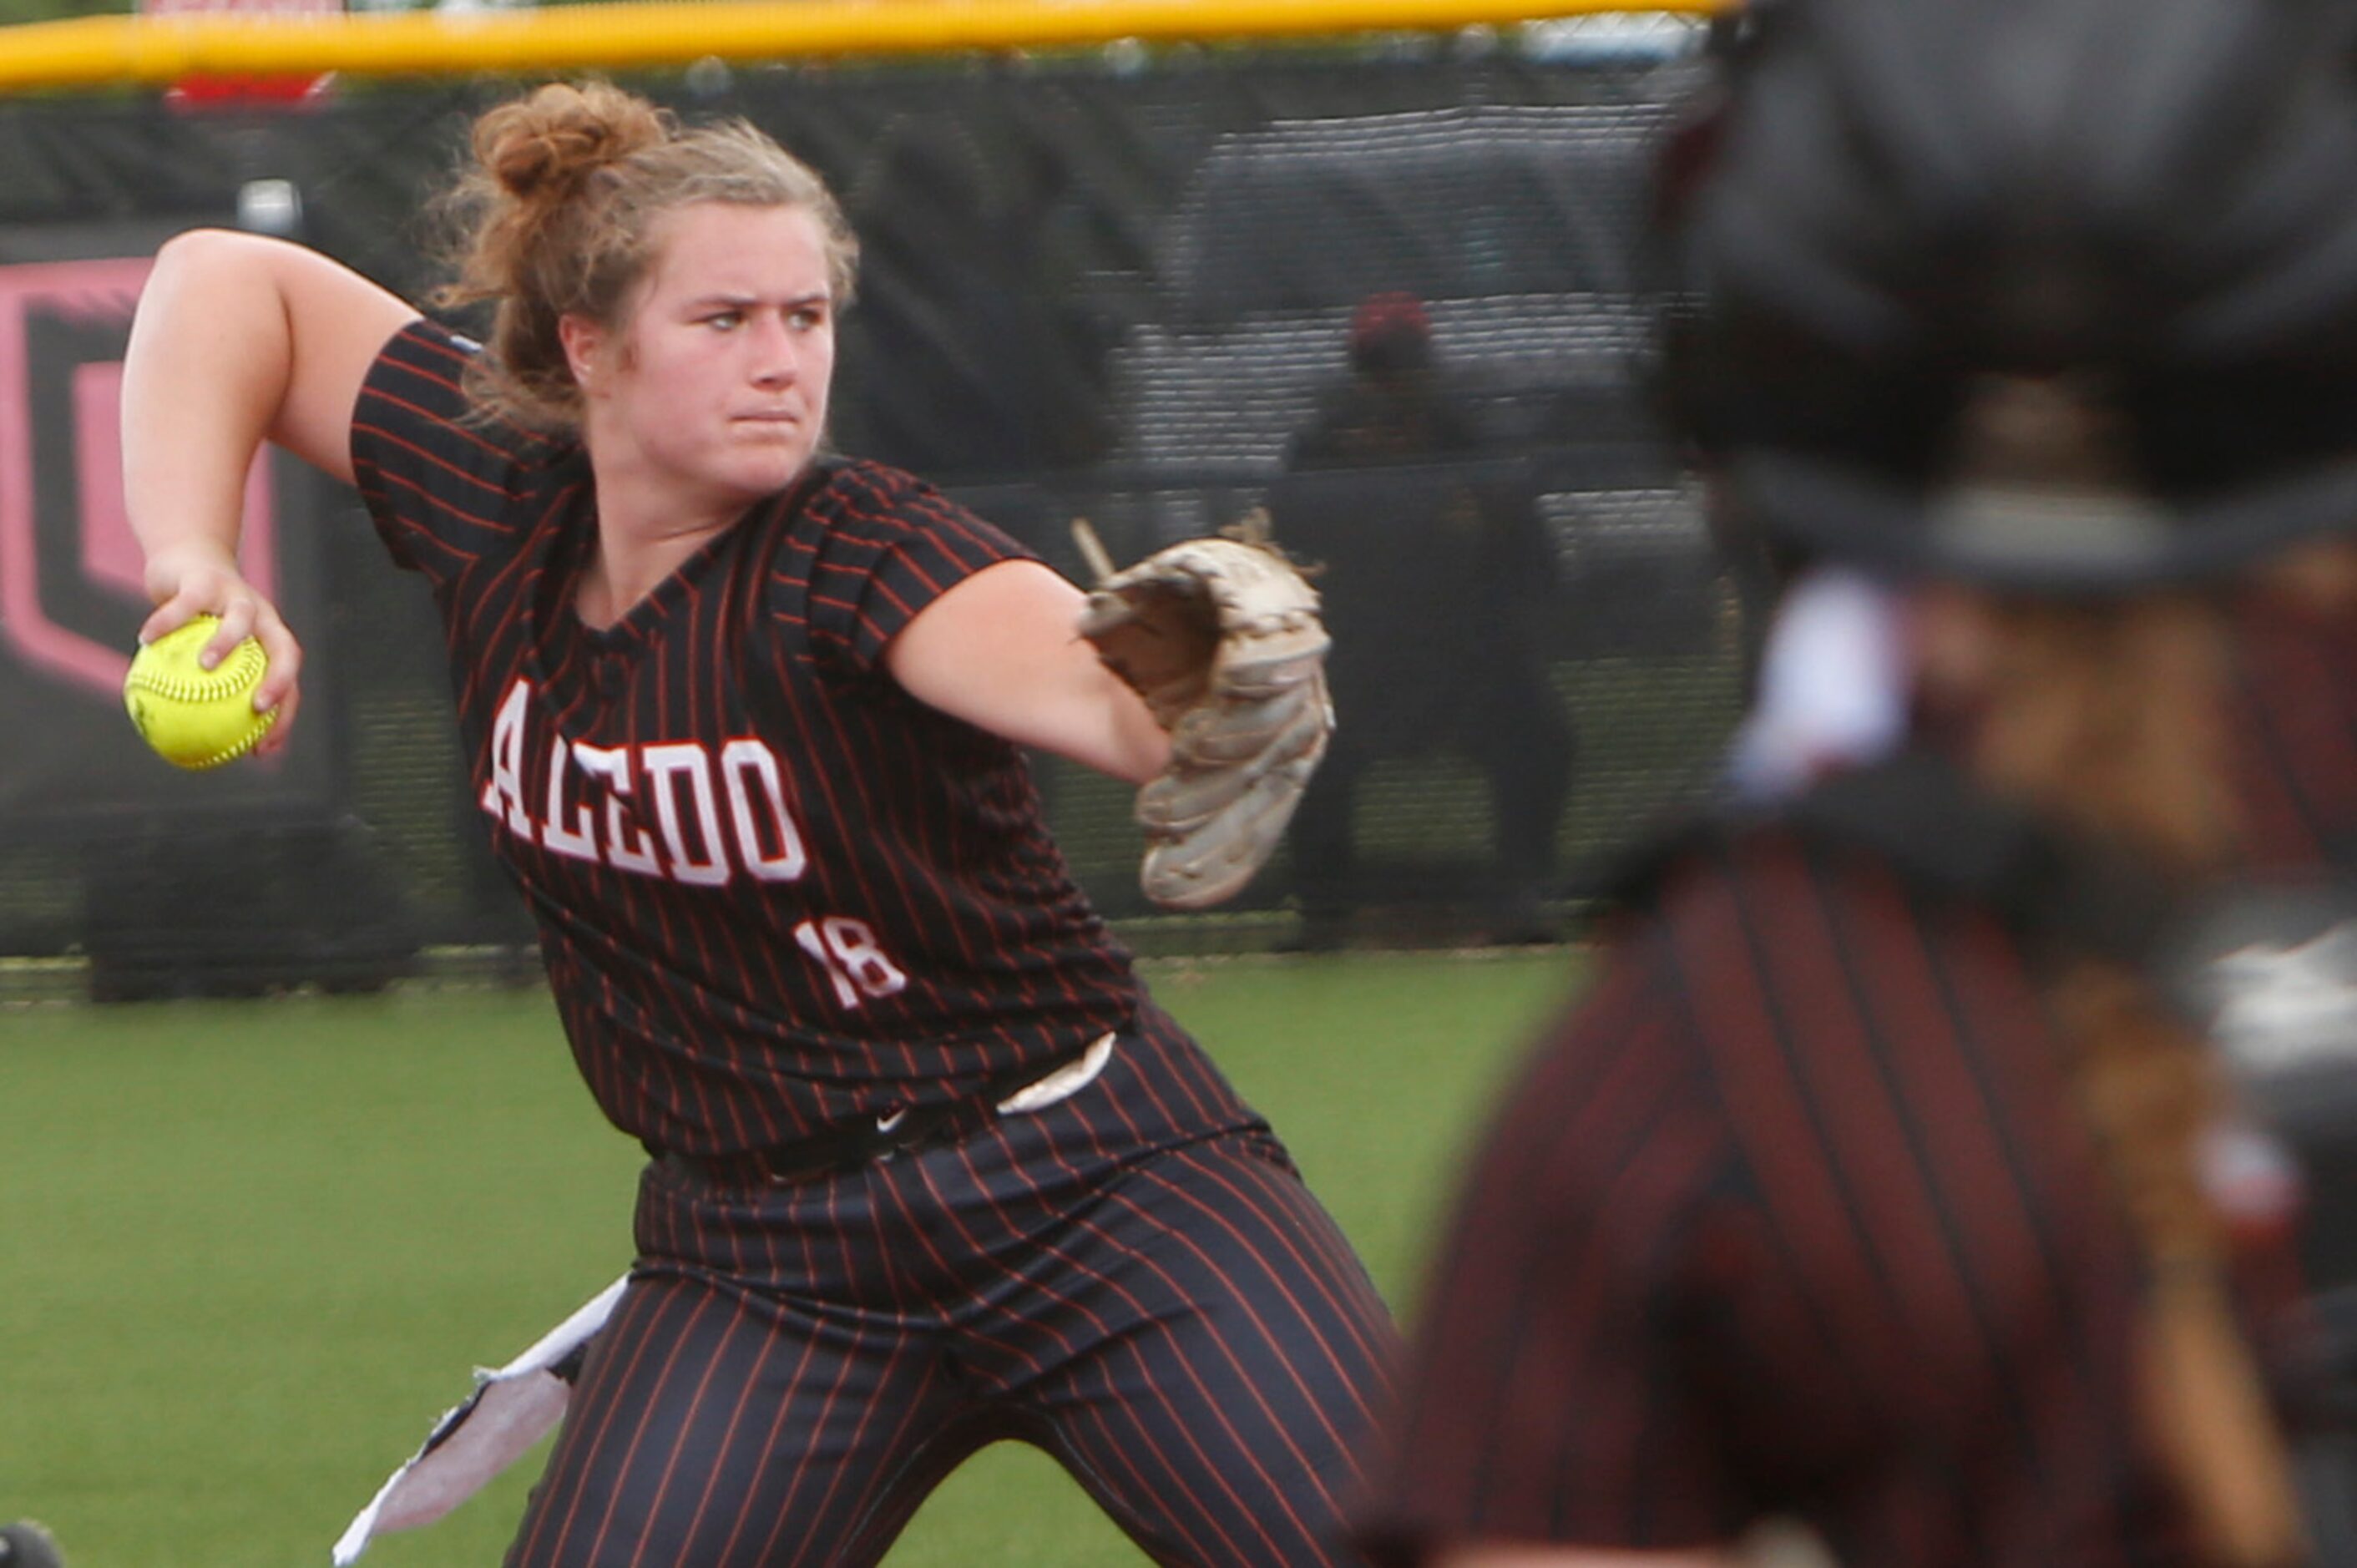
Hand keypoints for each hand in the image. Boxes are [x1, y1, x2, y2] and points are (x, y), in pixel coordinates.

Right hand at [139, 540, 304, 755]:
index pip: (290, 682)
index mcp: (269, 641)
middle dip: (279, 679)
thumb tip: (178, 740)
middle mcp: (263, 618)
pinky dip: (168, 619)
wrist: (186, 562)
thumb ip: (199, 691)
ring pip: (241, 619)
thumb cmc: (194, 621)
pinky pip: (187, 601)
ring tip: (204, 665)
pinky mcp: (206, 579)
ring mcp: (238, 595)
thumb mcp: (198, 655)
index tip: (264, 749)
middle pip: (285, 649)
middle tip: (257, 707)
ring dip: (227, 641)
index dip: (285, 716)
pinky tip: (145, 639)